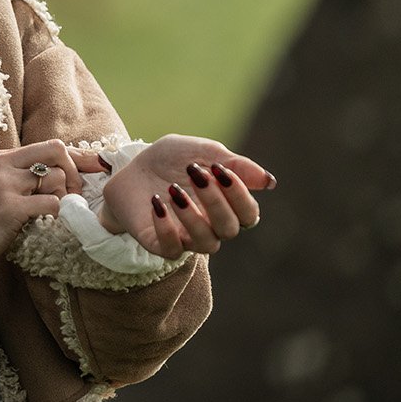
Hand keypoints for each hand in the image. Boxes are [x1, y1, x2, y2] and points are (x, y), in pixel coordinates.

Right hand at [0, 139, 95, 286]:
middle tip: (73, 196)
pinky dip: (56, 215)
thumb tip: (51, 180)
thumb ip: (12, 181)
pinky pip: (52, 203)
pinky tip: (45, 225)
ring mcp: (3, 185)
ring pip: (57, 177)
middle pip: (55, 150)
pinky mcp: (9, 209)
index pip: (44, 147)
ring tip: (53, 215)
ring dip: (64, 198)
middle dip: (74, 171)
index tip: (89, 170)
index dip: (73, 158)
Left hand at [97, 134, 273, 258]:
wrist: (131, 166)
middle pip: (229, 229)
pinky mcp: (160, 244)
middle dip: (216, 202)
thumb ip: (235, 165)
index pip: (248, 214)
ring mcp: (186, 238)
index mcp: (227, 205)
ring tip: (173, 190)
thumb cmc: (172, 160)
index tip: (220, 170)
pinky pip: (172, 250)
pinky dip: (167, 228)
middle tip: (197, 174)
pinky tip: (157, 204)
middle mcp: (211, 226)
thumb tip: (269, 181)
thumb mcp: (202, 152)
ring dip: (193, 217)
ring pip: (206, 244)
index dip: (240, 195)